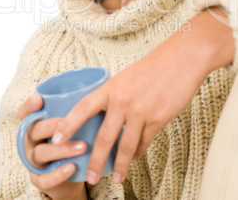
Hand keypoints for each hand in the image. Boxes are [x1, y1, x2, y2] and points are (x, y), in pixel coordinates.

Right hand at [18, 95, 86, 199]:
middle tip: (66, 123)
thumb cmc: (72, 137)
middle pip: (33, 130)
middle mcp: (30, 140)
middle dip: (50, 126)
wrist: (73, 170)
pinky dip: (58, 174)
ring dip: (61, 149)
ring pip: (41, 153)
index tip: (39, 99)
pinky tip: (72, 167)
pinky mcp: (39, 179)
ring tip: (82, 146)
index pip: (25, 113)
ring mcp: (33, 160)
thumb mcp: (71, 122)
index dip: (29, 106)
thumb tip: (96, 87)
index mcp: (35, 123)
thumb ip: (76, 109)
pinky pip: (44, 178)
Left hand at [51, 9, 234, 185]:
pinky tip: (135, 157)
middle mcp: (122, 100)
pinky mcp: (158, 119)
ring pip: (126, 147)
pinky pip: (144, 142)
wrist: (181, 59)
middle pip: (103, 138)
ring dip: (120, 165)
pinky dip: (138, 152)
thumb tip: (107, 116)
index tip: (56, 140)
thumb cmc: (154, 66)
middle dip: (95, 161)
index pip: (82, 108)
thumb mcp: (126, 76)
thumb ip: (115, 96)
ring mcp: (141, 111)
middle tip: (89, 177)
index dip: (67, 125)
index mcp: (111, 87)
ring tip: (116, 178)